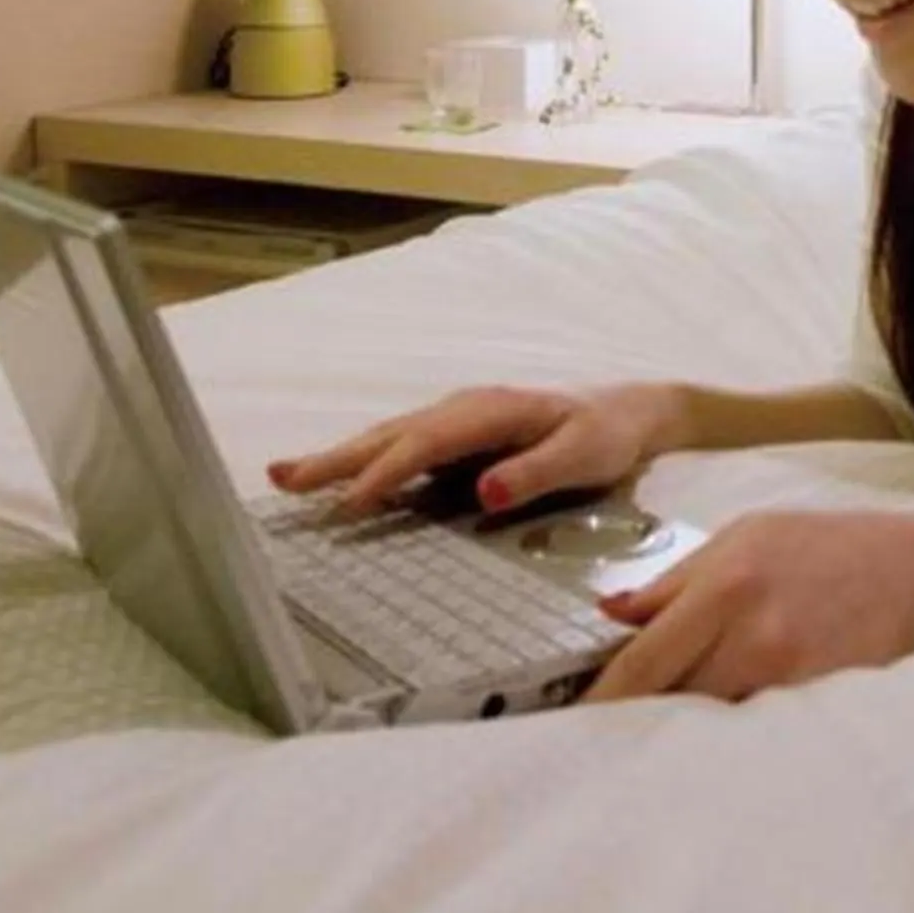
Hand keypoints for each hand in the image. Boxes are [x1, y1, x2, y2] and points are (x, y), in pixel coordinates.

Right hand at [267, 382, 676, 517]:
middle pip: (392, 433)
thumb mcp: (585, 456)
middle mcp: (465, 408)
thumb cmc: (607, 434)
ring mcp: (458, 420)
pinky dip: (364, 462)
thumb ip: (536, 472)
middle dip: (337, 458)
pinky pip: (402, 449)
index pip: (426, 442)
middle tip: (283, 480)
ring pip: (389, 438)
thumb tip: (484, 493)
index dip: (385, 472)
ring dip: (339, 457)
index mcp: (490, 409)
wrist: (630, 413)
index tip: (349, 505)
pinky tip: (336, 481)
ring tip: (285, 476)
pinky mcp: (458, 439)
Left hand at [583, 510, 913, 704]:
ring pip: (707, 719)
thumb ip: (675, 579)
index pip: (643, 659)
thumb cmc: (829, 548)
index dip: (601, 700)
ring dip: (682, 725)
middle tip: (602, 734)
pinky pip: (749, 726)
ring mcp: (783, 670)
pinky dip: (730, 728)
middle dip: (635, 718)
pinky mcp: (811, 698)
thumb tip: (610, 614)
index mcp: (724, 581)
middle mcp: (749, 628)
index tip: (571, 723)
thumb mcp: (748, 537)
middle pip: (668, 699)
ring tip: (661, 729)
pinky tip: (723, 726)